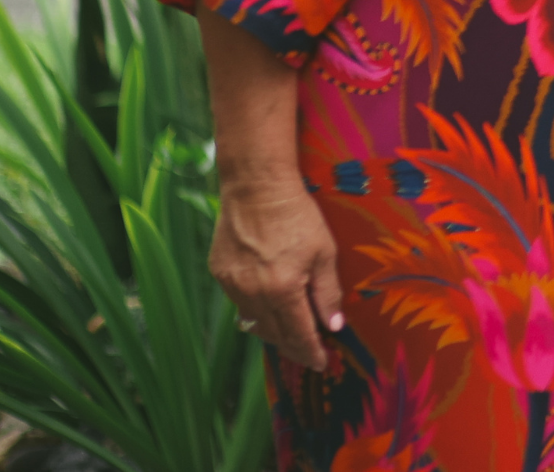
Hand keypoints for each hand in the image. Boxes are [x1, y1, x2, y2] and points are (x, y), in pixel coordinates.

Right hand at [209, 178, 343, 370]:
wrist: (256, 188)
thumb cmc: (297, 216)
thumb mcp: (324, 252)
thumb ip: (328, 293)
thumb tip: (334, 326)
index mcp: (283, 291)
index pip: (299, 334)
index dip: (311, 352)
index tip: (321, 364)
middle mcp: (253, 294)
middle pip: (275, 334)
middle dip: (293, 346)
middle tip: (308, 353)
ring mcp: (232, 286)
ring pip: (255, 322)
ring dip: (273, 331)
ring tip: (290, 334)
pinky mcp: (220, 274)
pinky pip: (239, 303)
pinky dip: (256, 311)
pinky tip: (268, 307)